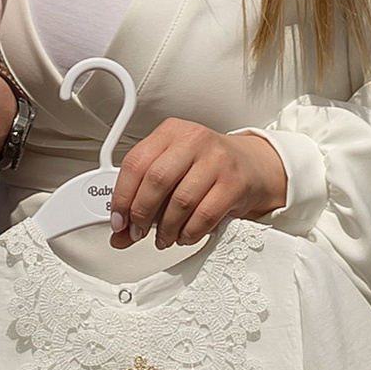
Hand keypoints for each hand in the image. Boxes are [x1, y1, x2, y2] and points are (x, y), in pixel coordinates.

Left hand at [111, 119, 287, 249]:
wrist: (252, 164)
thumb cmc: (205, 166)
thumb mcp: (172, 168)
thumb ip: (144, 195)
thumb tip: (119, 232)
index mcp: (170, 132)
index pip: (136, 163)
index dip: (122, 196)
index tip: (118, 221)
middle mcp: (193, 140)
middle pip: (156, 181)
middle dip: (142, 214)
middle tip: (137, 233)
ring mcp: (216, 160)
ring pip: (181, 201)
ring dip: (166, 228)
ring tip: (163, 237)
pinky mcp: (234, 183)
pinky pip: (204, 215)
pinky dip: (189, 233)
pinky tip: (184, 236)